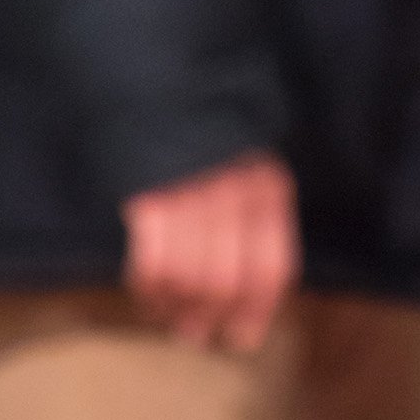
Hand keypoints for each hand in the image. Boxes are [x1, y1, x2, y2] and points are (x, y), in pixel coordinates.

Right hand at [122, 150, 300, 353]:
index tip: (241, 338)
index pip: (271, 269)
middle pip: (227, 283)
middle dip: (210, 317)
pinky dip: (148, 290)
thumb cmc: (209, 136)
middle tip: (194, 334)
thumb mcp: (250, 166)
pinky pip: (151, 264)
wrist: (163, 81)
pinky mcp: (148, 198)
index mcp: (269, 189)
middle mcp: (236, 195)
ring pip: (190, 279)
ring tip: (168, 318)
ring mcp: (192, 195)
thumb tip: (248, 290)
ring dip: (177, 309)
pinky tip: (147, 296)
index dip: (256, 312)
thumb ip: (254, 218)